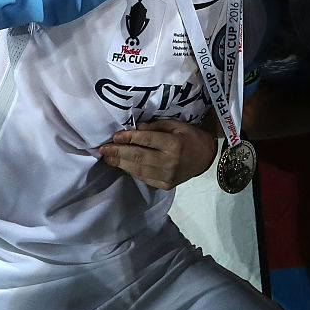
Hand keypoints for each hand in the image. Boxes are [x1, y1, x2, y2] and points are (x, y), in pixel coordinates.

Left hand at [99, 119, 217, 189]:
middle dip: (119, 152)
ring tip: (107, 158)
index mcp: (173, 144)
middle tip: (103, 149)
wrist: (206, 157)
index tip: (114, 136)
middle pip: (139, 157)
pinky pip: (144, 178)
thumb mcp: (176, 124)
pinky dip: (131, 171)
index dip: (129, 138)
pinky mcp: (164, 185)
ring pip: (138, 170)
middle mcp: (169, 162)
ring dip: (121, 163)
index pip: (146, 141)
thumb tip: (135, 128)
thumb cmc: (191, 136)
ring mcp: (166, 176)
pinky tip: (122, 165)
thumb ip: (156, 126)